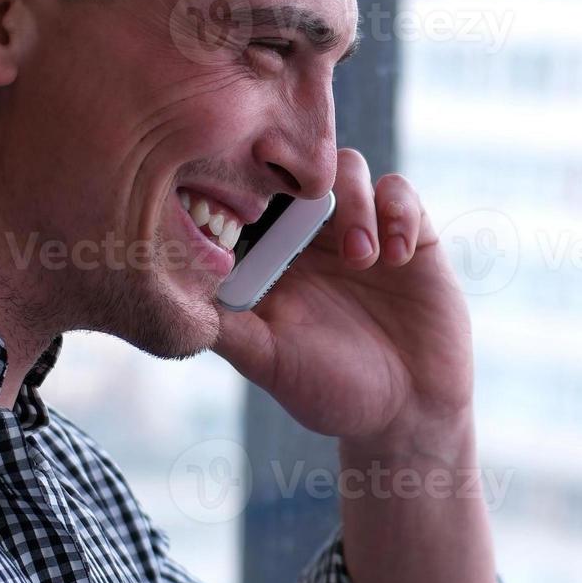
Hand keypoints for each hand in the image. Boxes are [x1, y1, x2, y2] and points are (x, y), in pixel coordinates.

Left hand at [212, 148, 472, 451]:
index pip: (248, 197)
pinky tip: (396, 258)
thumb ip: (227, 326)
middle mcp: (313, 237)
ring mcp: (362, 230)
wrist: (408, 413)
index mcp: (272, 259)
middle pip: (296, 170)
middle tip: (309, 217)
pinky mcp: (411, 234)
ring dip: (353, 202)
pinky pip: (399, 191)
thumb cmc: (330, 391)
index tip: (248, 211)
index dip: (243, 188)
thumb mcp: (269, 360)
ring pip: (347, 169)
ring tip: (362, 258)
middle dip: (301, 185)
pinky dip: (397, 212)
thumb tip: (170, 293)